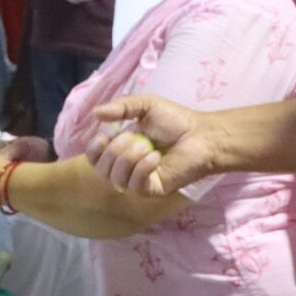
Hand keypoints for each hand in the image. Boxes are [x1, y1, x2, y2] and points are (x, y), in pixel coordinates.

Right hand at [88, 95, 219, 196]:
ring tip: (147, 146)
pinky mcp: (153, 190)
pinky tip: (156, 158)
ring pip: (117, 179)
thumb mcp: (145, 105)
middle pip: (102, 170)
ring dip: (129, 159)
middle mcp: (127, 168)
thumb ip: (121, 107)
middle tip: (134, 137)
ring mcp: (139, 181)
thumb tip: (95, 113)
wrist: (202, 135)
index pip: (95, 159)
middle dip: (114, 151)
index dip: (93, 150)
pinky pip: (135, 185)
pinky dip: (142, 168)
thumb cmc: (176, 121)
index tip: (103, 137)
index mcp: (121, 150)